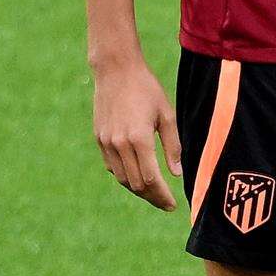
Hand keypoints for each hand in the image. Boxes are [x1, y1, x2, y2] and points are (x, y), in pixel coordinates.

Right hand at [91, 52, 183, 210]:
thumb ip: (173, 146)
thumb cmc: (147, 89)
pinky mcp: (99, 139)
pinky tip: (136, 176)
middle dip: (152, 197)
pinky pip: (112, 167)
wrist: (116, 70)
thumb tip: (176, 174)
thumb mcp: (167, 115)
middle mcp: (120, 144)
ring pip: (122, 179)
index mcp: (139, 139)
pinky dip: (125, 176)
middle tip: (165, 202)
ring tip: (153, 193)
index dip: (162, 196)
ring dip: (138, 190)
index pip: (151, 180)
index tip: (172, 205)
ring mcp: (107, 143)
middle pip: (136, 185)